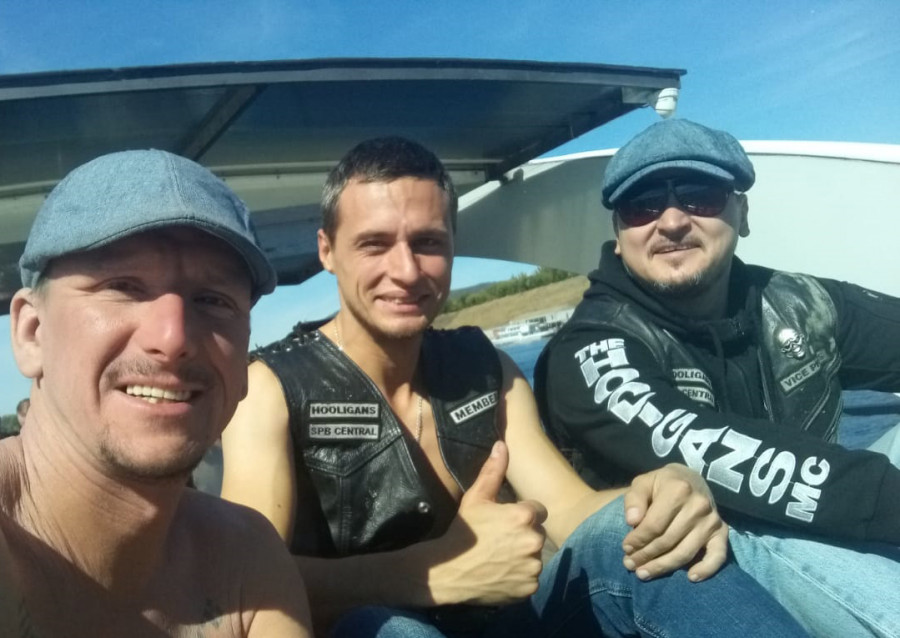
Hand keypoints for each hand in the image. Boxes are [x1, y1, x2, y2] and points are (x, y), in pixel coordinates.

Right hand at [431, 441, 547, 605]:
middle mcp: (534, 541)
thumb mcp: (475, 497)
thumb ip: (493, 471)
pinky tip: (503, 572)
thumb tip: (502, 445)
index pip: (538, 510)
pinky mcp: (530, 588)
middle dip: (524, 535)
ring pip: (536, 556)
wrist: (449, 572)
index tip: (506, 521)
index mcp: (524, 516)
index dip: (522, 515)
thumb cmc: (464, 531)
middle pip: (537, 533)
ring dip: (524, 556)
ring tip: (501, 557)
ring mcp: (533, 567)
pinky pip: (532, 578)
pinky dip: (521, 576)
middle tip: (501, 540)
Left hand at [620, 463, 727, 581]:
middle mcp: (698, 505)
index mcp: (678, 490)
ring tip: (644, 573)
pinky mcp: (722, 532)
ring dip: (663, 567)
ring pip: (685, 552)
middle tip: (630, 565)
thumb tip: (632, 521)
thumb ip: (634, 500)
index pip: (654, 524)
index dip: (637, 540)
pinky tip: (691, 578)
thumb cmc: (662, 484)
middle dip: (646, 556)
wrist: (690, 479)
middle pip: (668, 541)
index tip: (626, 548)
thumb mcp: (643, 483)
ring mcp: (712, 520)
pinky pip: (718, 556)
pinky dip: (706, 569)